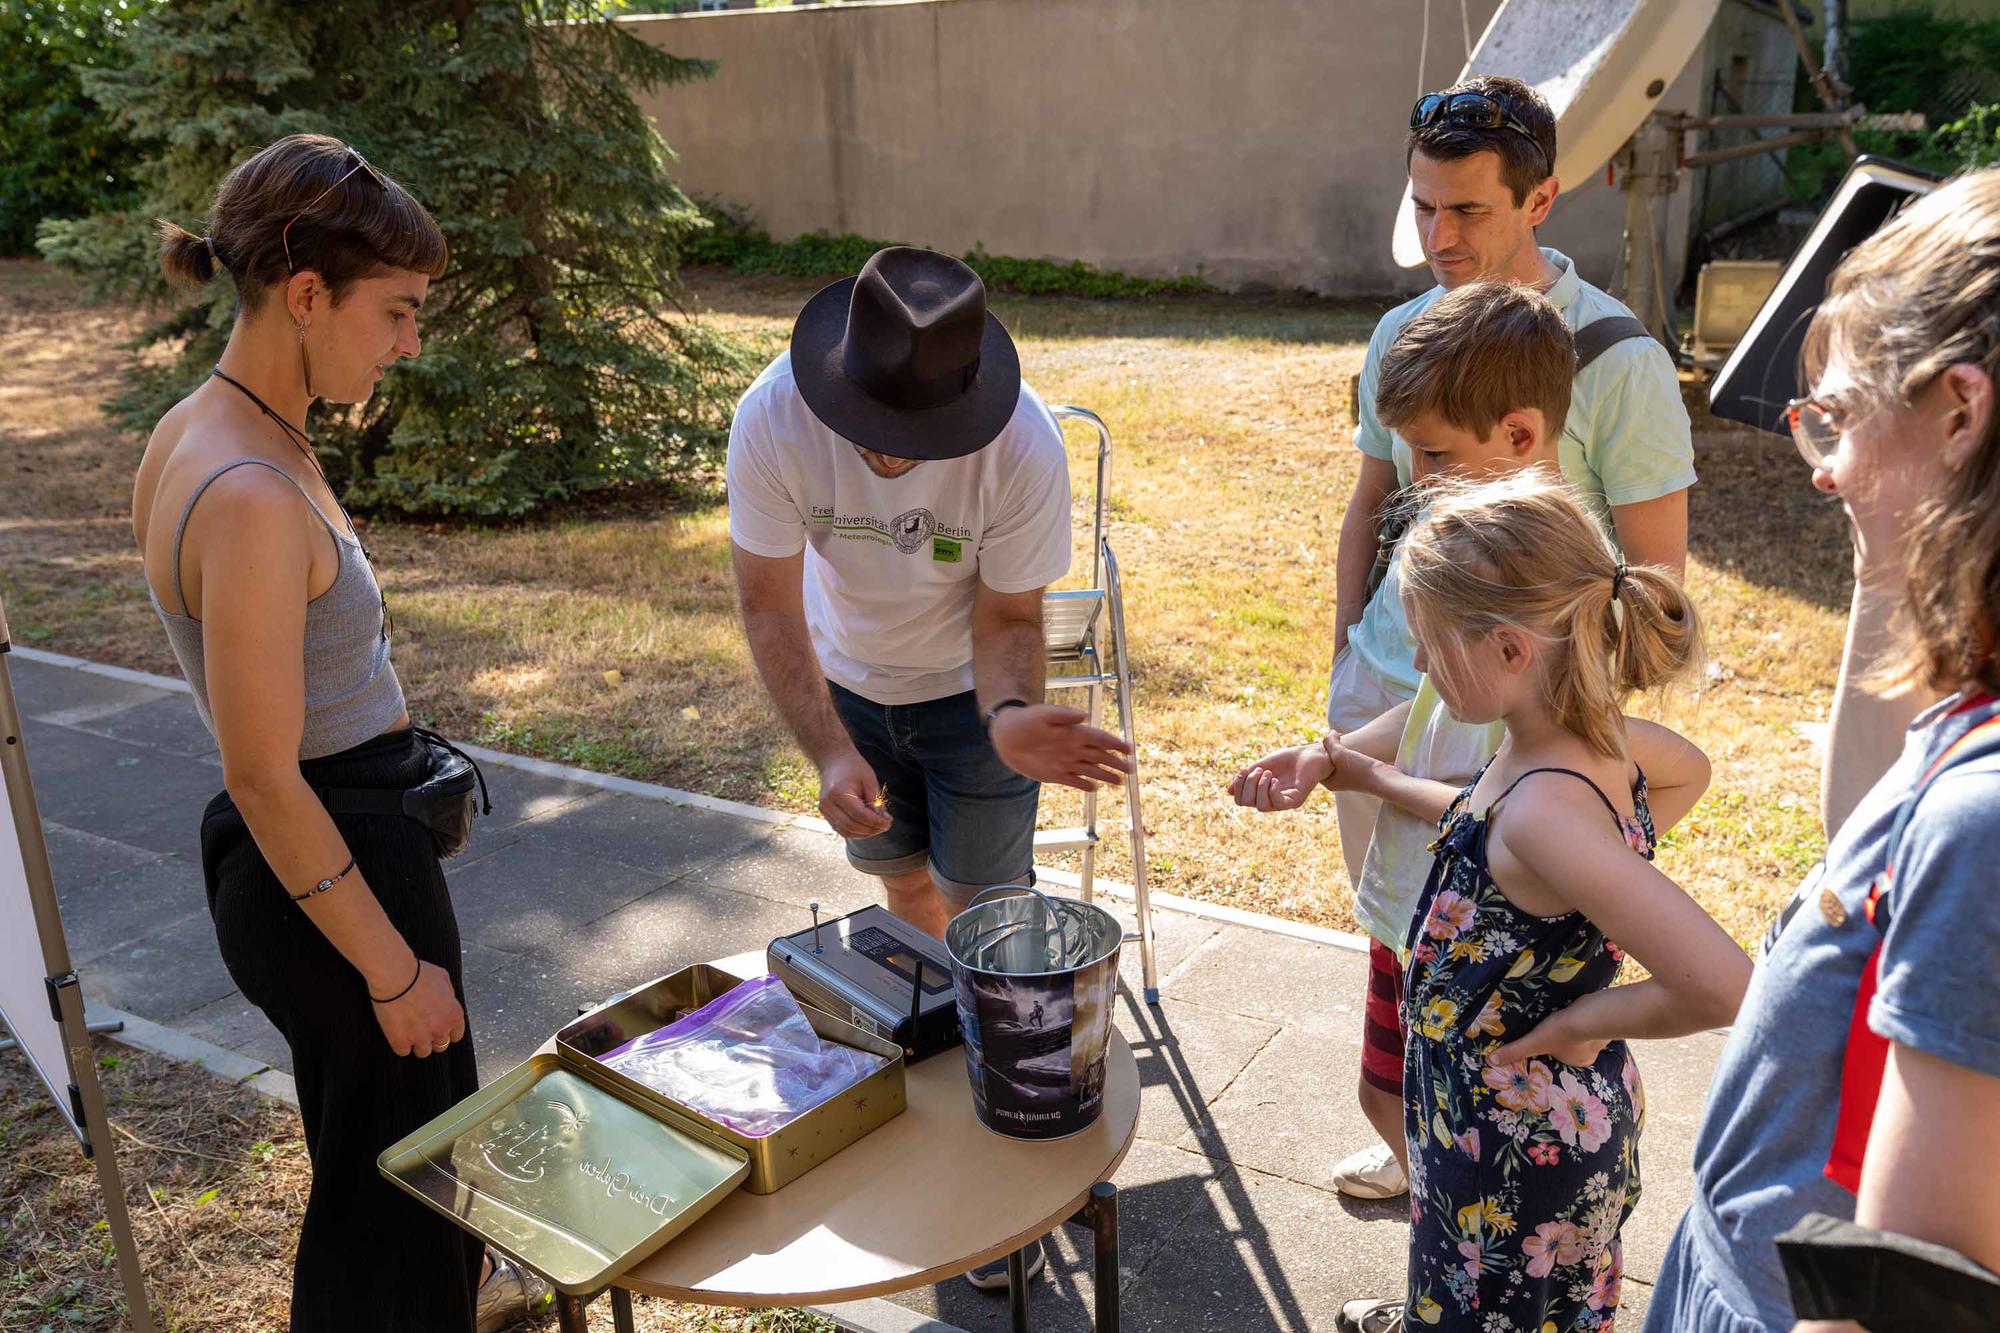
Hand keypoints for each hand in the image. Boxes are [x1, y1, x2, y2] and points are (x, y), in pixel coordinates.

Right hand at [373, 961, 465, 1057]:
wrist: (394, 976)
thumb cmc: (418, 974)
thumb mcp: (444, 979)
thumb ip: (449, 997)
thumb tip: (447, 1003)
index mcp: (454, 1015)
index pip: (456, 1035)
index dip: (447, 1032)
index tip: (439, 1028)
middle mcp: (440, 1029)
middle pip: (440, 1046)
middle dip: (432, 1038)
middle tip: (422, 1028)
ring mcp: (421, 1037)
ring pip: (423, 1052)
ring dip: (417, 1043)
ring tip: (409, 1030)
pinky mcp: (401, 1042)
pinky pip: (403, 1051)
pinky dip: (400, 1043)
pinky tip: (397, 1032)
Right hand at [818, 746, 892, 838]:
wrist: (834, 760)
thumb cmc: (853, 767)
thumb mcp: (869, 779)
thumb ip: (875, 801)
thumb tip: (883, 821)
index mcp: (838, 792)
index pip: (859, 815)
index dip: (876, 822)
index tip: (888, 823)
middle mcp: (828, 803)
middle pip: (852, 826)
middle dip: (872, 829)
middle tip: (886, 825)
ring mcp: (824, 809)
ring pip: (846, 832)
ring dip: (864, 833)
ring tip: (878, 826)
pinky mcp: (825, 813)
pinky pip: (841, 829)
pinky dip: (855, 832)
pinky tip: (867, 827)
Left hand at [989, 704, 1134, 790]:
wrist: (1006, 736)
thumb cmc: (1025, 720)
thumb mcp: (1044, 714)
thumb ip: (1065, 715)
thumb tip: (1084, 716)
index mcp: (1074, 733)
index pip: (1100, 739)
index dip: (1115, 744)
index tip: (1128, 749)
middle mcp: (1073, 748)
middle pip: (1100, 757)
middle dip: (1116, 763)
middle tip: (1131, 770)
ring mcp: (1065, 762)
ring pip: (1091, 770)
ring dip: (1105, 776)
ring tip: (1120, 782)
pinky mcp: (1055, 774)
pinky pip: (1074, 781)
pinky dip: (1084, 785)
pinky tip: (1094, 788)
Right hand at [1228, 742, 1331, 810]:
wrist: (1311, 754)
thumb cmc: (1288, 759)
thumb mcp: (1262, 765)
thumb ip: (1247, 777)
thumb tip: (1228, 791)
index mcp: (1261, 793)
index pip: (1241, 800)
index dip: (1238, 786)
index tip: (1244, 770)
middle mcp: (1270, 800)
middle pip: (1247, 803)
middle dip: (1248, 784)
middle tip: (1260, 770)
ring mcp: (1283, 802)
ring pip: (1260, 806)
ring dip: (1260, 786)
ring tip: (1268, 773)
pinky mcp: (1295, 801)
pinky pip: (1277, 804)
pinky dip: (1272, 791)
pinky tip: (1275, 780)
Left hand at [1316, 731, 1377, 792]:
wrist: (1384, 778)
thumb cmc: (1359, 769)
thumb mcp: (1339, 753)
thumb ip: (1329, 742)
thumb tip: (1328, 733)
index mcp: (1329, 781)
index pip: (1317, 764)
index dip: (1318, 751)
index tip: (1322, 740)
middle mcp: (1337, 781)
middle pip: (1327, 760)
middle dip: (1328, 747)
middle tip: (1332, 736)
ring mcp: (1348, 776)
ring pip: (1338, 757)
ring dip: (1339, 746)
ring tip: (1340, 737)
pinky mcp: (1358, 771)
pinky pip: (1348, 757)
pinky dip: (1347, 749)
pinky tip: (1351, 743)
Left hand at [1486, 1006, 1606, 1069]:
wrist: (1592, 1015)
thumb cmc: (1562, 1033)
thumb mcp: (1533, 1042)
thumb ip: (1514, 1051)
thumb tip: (1491, 1061)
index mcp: (1576, 1062)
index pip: (1562, 1055)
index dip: (1555, 1047)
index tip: (1549, 1037)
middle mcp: (1590, 1053)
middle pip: (1575, 1044)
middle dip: (1567, 1036)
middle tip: (1555, 1024)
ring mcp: (1600, 1036)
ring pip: (1585, 1031)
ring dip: (1577, 1024)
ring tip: (1565, 1013)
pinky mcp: (1604, 1018)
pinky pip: (1592, 1017)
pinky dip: (1586, 1013)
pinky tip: (1579, 1005)